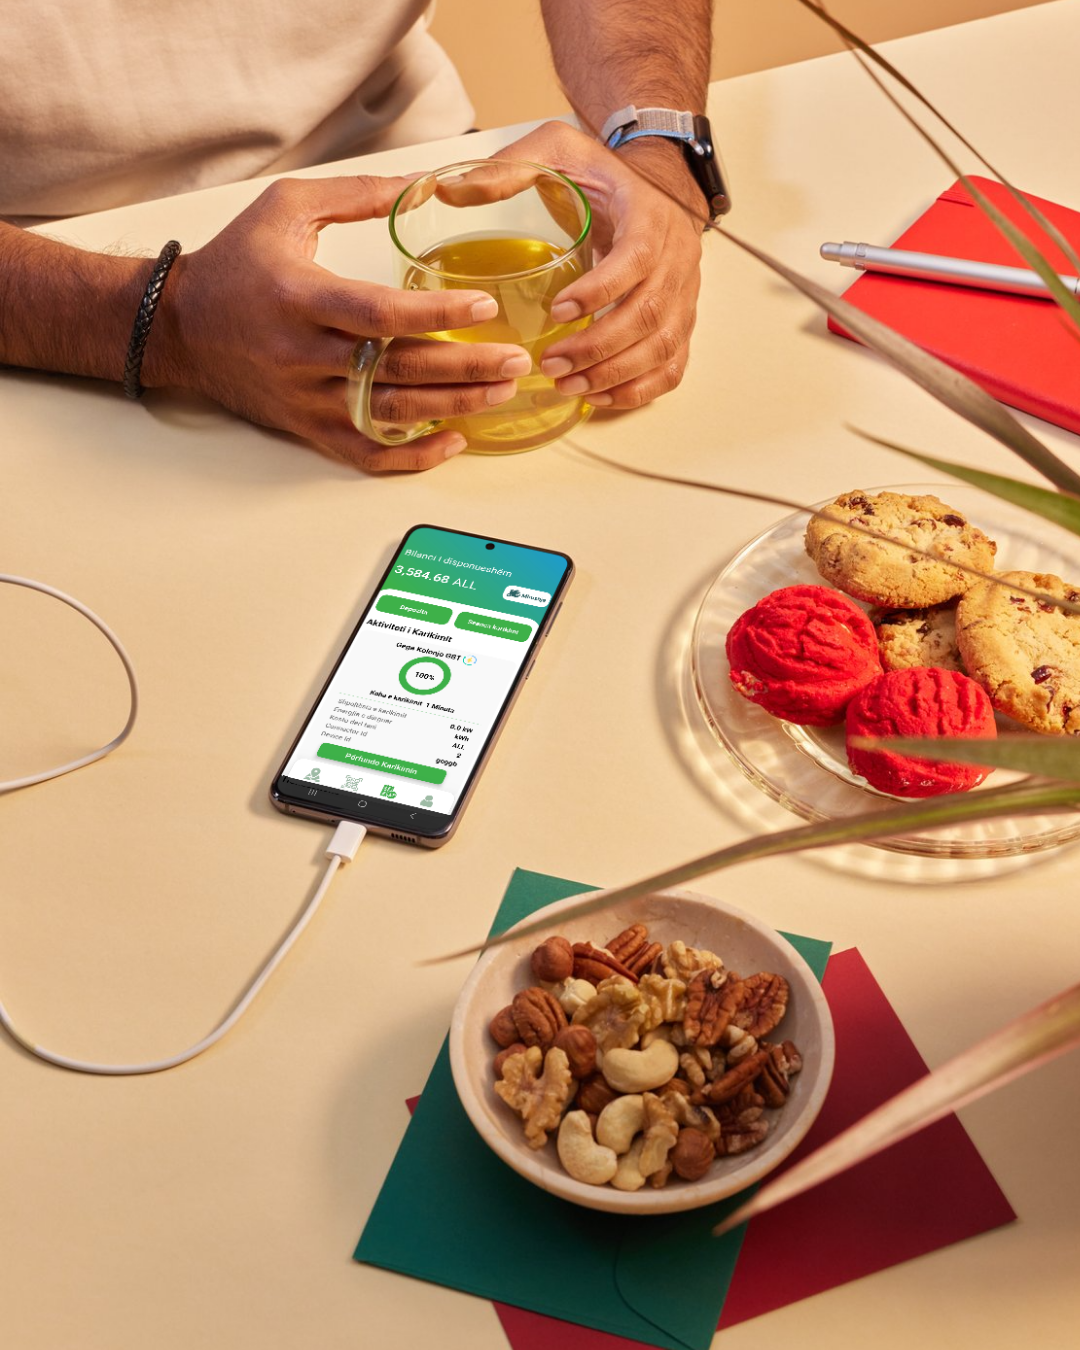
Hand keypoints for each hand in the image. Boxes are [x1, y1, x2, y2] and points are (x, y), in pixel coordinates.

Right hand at [148, 176, 532, 470]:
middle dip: (465, 367)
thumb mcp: (286, 208)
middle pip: (398, 369)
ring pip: (390, 414)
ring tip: (500, 393)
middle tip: (516, 361)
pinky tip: (453, 441)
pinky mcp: (306, 427)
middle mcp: (304, 354)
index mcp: (301, 296)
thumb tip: (421, 183)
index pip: (379, 313)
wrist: (178, 327)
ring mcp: (306, 398)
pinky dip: (411, 455)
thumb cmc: (235, 263)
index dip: (435, 314)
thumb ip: (355, 193)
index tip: (484, 308)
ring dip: (452, 407)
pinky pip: (365, 453)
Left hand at [495, 121, 704, 409]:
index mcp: (650, 216)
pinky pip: (671, 366)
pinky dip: (638, 389)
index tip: (558, 310)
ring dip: (615, 374)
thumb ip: (510, 168)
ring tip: (567, 385)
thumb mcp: (558, 151)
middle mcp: (677, 258)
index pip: (637, 258)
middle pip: (648, 314)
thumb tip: (451, 191)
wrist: (659, 181)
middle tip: (551, 364)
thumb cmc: (604, 174)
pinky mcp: (681, 321)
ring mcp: (684, 294)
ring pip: (661, 347)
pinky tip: (598, 396)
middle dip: (599, 348)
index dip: (601, 290)